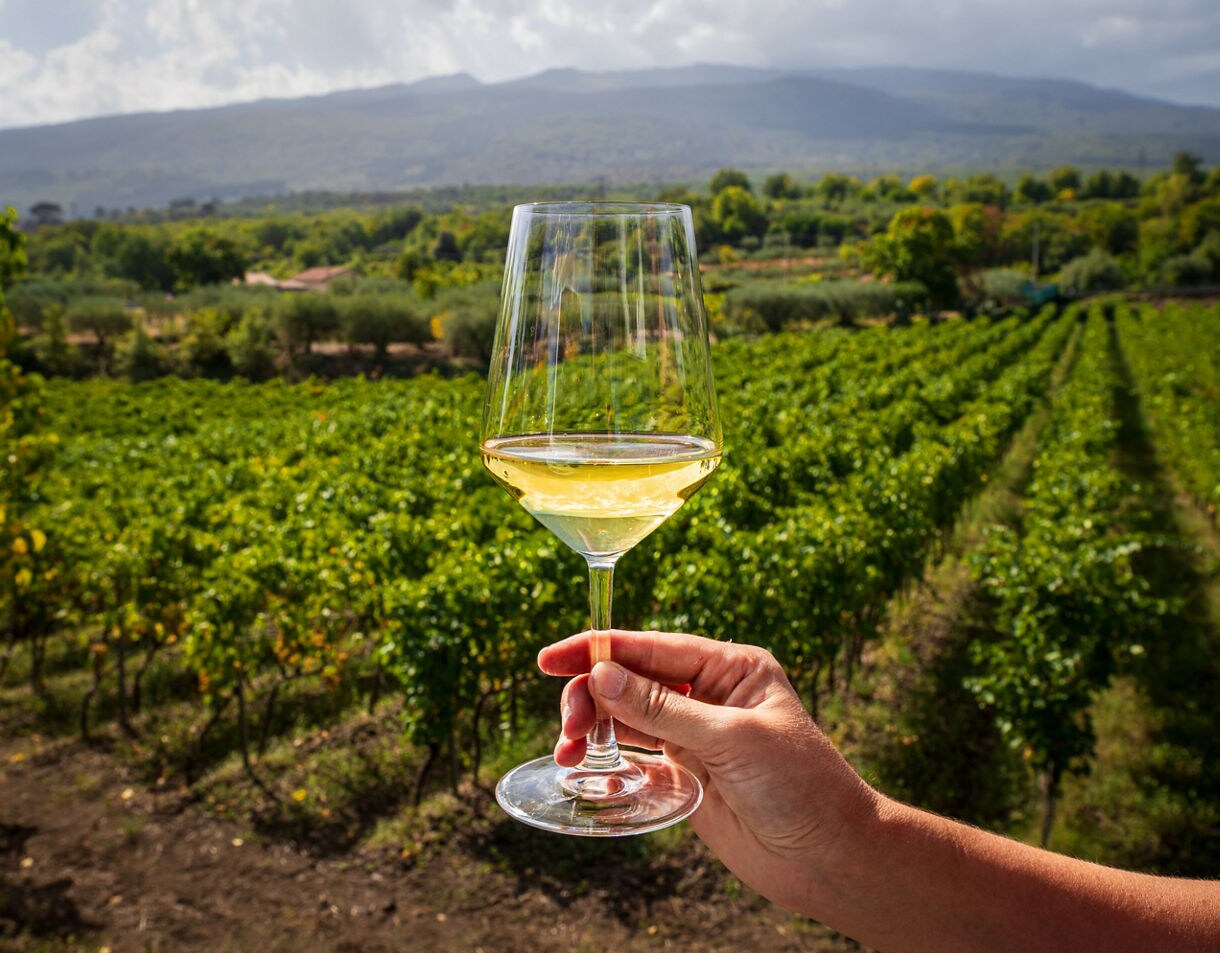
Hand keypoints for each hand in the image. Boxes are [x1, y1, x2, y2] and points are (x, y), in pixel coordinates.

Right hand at [538, 629, 878, 914]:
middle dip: (592, 695)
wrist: (829, 857)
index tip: (550, 658)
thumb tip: (602, 674)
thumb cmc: (801, 786)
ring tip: (568, 749)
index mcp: (730, 667)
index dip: (598, 649)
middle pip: (630, 680)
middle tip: (569, 725)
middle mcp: (707, 694)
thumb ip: (663, 708)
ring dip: (592, 727)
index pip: (652, 648)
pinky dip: (605, 758)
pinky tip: (583, 766)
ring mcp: (694, 734)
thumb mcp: (731, 738)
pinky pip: (633, 756)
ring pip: (625, 716)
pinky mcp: (684, 773)